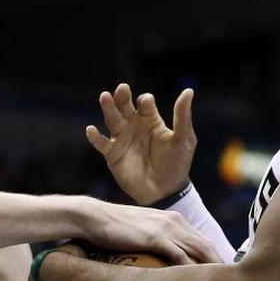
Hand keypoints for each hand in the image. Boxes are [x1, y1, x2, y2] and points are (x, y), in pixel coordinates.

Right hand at [77, 198, 218, 264]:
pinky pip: (180, 256)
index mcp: (175, 220)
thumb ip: (157, 239)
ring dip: (212, 268)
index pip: (203, 240)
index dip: (216, 257)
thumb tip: (163, 257)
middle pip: (207, 245)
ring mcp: (167, 229)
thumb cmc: (115, 227)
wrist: (95, 217)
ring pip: (199, 250)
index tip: (225, 274)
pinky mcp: (155, 237)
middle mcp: (176, 222)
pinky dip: (191, 269)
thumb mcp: (143, 230)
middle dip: (221, 265)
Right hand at [87, 83, 196, 205]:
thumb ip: (182, 116)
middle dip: (122, 96)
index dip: (145, 101)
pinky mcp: (112, 154)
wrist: (165, 192)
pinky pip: (101, 143)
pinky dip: (95, 137)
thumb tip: (188, 91)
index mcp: (151, 120)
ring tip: (104, 96)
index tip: (146, 103)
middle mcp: (134, 126)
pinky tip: (91, 129)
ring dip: (107, 108)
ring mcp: (122, 139)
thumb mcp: (183, 139)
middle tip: (122, 88)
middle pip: (125, 106)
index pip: (145, 102)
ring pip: (112, 119)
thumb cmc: (177, 165)